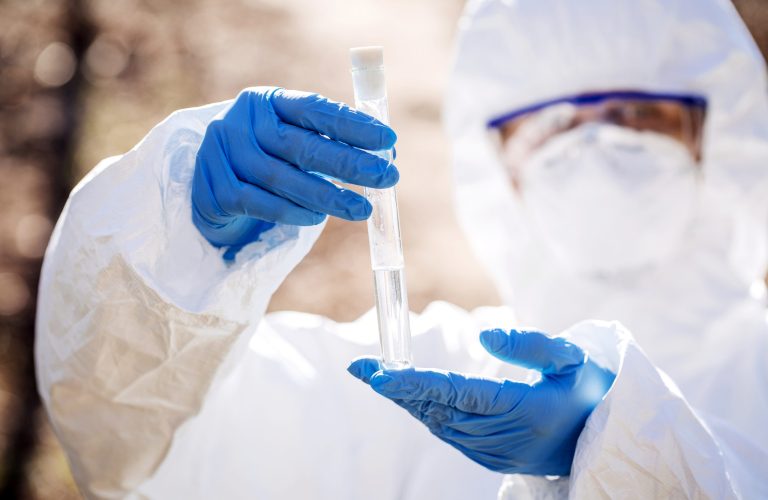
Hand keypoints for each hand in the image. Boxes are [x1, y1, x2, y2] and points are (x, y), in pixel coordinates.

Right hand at [192, 87, 397, 254]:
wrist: (209, 186)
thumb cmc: (265, 159)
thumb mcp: (291, 139)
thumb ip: (329, 142)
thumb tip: (386, 155)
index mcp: (267, 101)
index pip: (314, 109)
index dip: (352, 124)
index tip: (388, 139)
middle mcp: (242, 122)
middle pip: (301, 145)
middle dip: (349, 163)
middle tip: (387, 177)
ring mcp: (224, 155)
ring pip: (282, 178)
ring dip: (326, 197)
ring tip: (360, 209)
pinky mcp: (215, 190)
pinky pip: (261, 204)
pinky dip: (292, 213)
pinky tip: (316, 219)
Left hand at [348, 329, 614, 475]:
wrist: (604, 433)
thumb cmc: (589, 386)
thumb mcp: (571, 357)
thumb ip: (530, 344)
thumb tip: (484, 337)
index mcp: (525, 410)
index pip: (458, 394)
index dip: (416, 383)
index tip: (380, 373)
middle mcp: (505, 437)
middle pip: (440, 411)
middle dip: (399, 390)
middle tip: (363, 369)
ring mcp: (497, 452)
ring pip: (441, 425)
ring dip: (408, 402)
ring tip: (378, 378)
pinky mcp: (493, 458)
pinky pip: (451, 435)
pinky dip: (427, 414)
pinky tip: (410, 397)